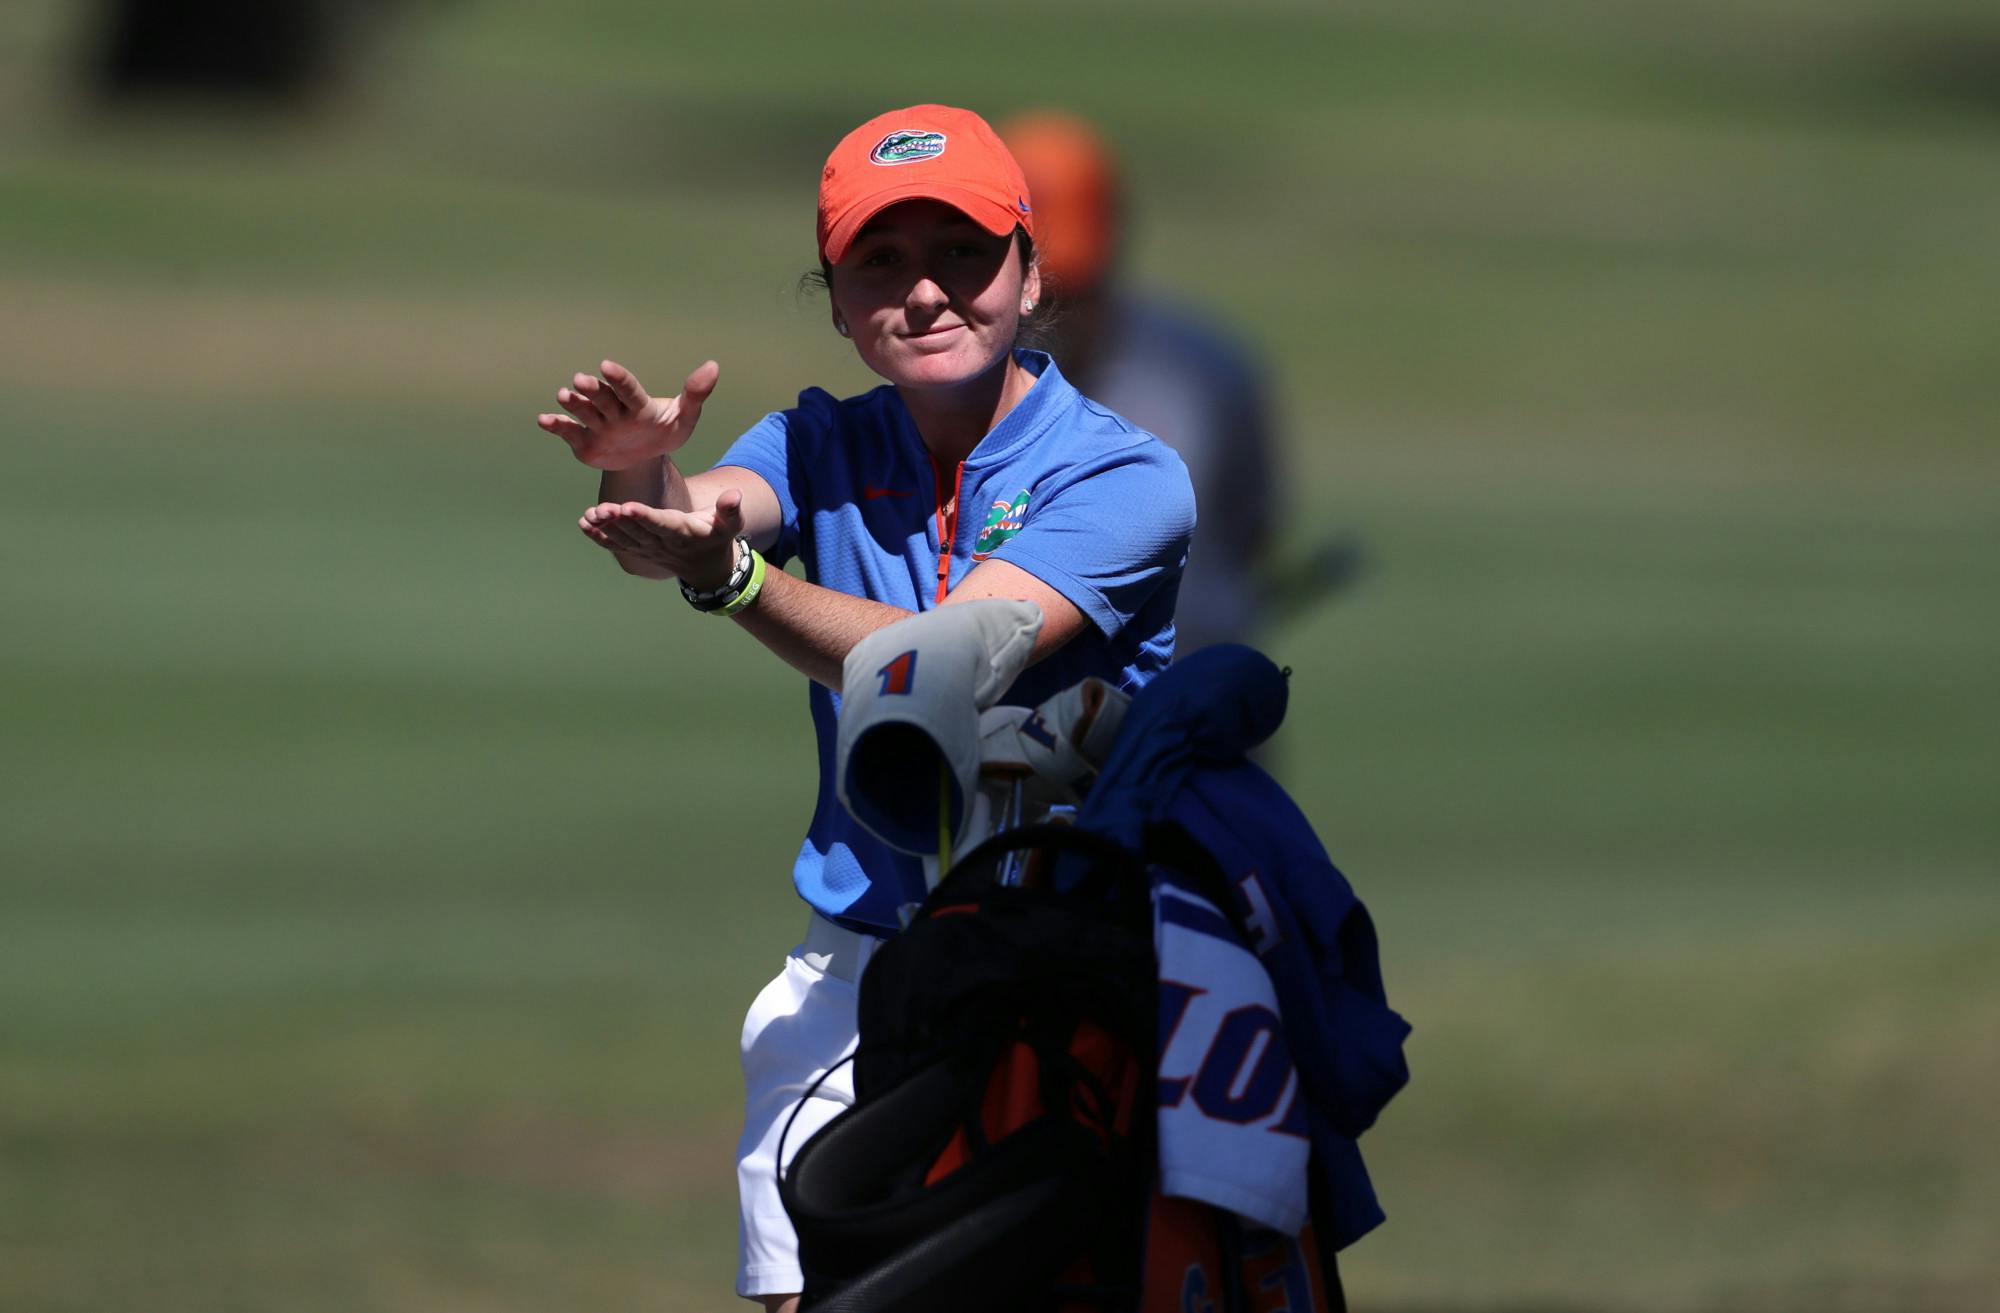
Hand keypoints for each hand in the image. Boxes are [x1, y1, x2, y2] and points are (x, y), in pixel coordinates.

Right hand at [538, 359, 718, 470]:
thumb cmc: (665, 431)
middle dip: (592, 389)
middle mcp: (613, 410)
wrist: (645, 456)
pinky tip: (544, 420)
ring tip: (564, 395)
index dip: (619, 379)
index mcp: (638, 404)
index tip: (607, 366)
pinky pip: (569, 432)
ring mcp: (597, 425)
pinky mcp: (583, 442)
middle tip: (581, 380)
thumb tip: (714, 366)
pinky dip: (556, 426)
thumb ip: (695, 394)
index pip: (629, 389)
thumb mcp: (685, 418)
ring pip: (584, 412)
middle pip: (602, 398)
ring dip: (573, 404)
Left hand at [579, 487, 746, 588]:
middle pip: (638, 531)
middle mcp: (663, 544)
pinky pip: (617, 545)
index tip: (628, 507)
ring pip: (625, 539)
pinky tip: (584, 524)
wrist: (707, 568)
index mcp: (683, 534)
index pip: (662, 524)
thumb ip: (731, 510)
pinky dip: (600, 537)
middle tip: (603, 508)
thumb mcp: (730, 524)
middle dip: (619, 520)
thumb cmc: (717, 537)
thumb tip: (734, 494)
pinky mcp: (639, 551)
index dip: (645, 517)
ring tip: (591, 514)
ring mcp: (649, 550)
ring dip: (606, 527)